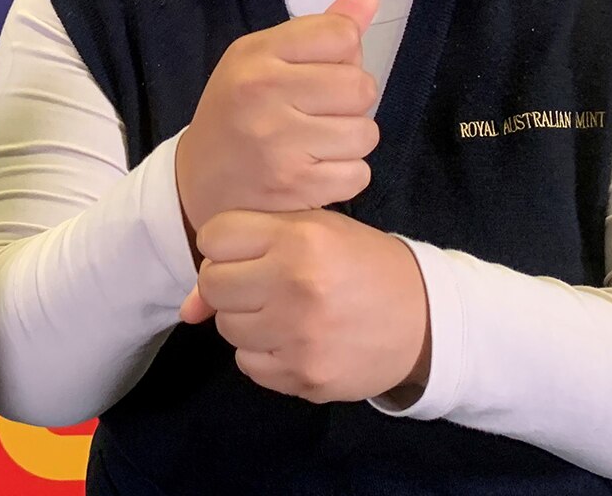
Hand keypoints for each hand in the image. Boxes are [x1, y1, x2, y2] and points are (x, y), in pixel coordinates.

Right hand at [175, 0, 381, 238]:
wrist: (198, 180)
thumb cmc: (240, 110)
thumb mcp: (265, 59)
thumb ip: (320, 29)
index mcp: (256, 53)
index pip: (342, 34)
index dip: (343, 55)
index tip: (318, 73)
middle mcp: (263, 91)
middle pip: (361, 85)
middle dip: (351, 102)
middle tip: (318, 113)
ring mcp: (278, 142)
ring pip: (366, 132)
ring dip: (350, 141)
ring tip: (316, 143)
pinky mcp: (293, 185)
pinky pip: (359, 173)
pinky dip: (344, 176)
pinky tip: (314, 171)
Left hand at [180, 208, 429, 403]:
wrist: (424, 321)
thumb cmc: (362, 265)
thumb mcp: (316, 234)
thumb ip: (249, 249)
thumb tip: (187, 309)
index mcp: (300, 239)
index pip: (214, 237)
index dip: (225, 244)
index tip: (247, 250)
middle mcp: (296, 285)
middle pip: (212, 285)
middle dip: (229, 284)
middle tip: (262, 284)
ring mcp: (299, 336)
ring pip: (227, 328)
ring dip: (246, 320)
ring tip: (283, 311)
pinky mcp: (304, 377)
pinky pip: (248, 365)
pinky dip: (262, 355)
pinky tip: (293, 339)